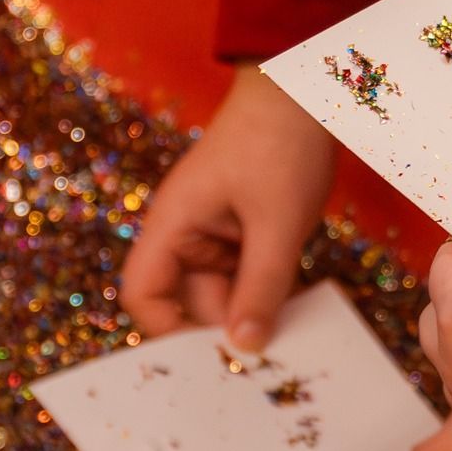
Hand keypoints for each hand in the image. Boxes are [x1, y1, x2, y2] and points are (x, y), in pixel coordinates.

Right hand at [119, 66, 334, 350]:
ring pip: (227, 292)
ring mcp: (219, 231)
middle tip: (265, 362)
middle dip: (222, 330)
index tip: (208, 356)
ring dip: (253, 313)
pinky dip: (270, 293)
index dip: (166, 330)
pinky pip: (251, 275)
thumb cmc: (279, 142)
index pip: (144, 294)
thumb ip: (262, 286)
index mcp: (173, 224)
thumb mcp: (276, 222)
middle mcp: (189, 232)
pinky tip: (301, 313)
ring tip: (290, 342)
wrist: (307, 88)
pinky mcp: (249, 229)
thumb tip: (246, 347)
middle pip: (191, 301)